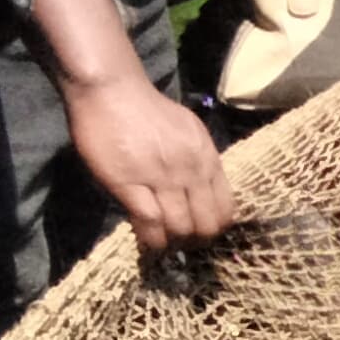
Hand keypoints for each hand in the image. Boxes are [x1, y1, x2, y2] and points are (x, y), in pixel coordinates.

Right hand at [64, 72, 234, 257]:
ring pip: (179, 226)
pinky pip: (148, 221)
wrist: (113, 92)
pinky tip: (150, 246)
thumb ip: (199, 160)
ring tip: (167, 248)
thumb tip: (204, 189)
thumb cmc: (149, 110)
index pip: (226, 205)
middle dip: (197, 241)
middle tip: (185, 247)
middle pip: (206, 222)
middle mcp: (190, 168)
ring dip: (174, 243)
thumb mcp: (189, 131)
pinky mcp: (129, 183)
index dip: (217, 226)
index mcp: (207, 156)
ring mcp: (160, 176)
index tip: (205, 234)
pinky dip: (151, 239)